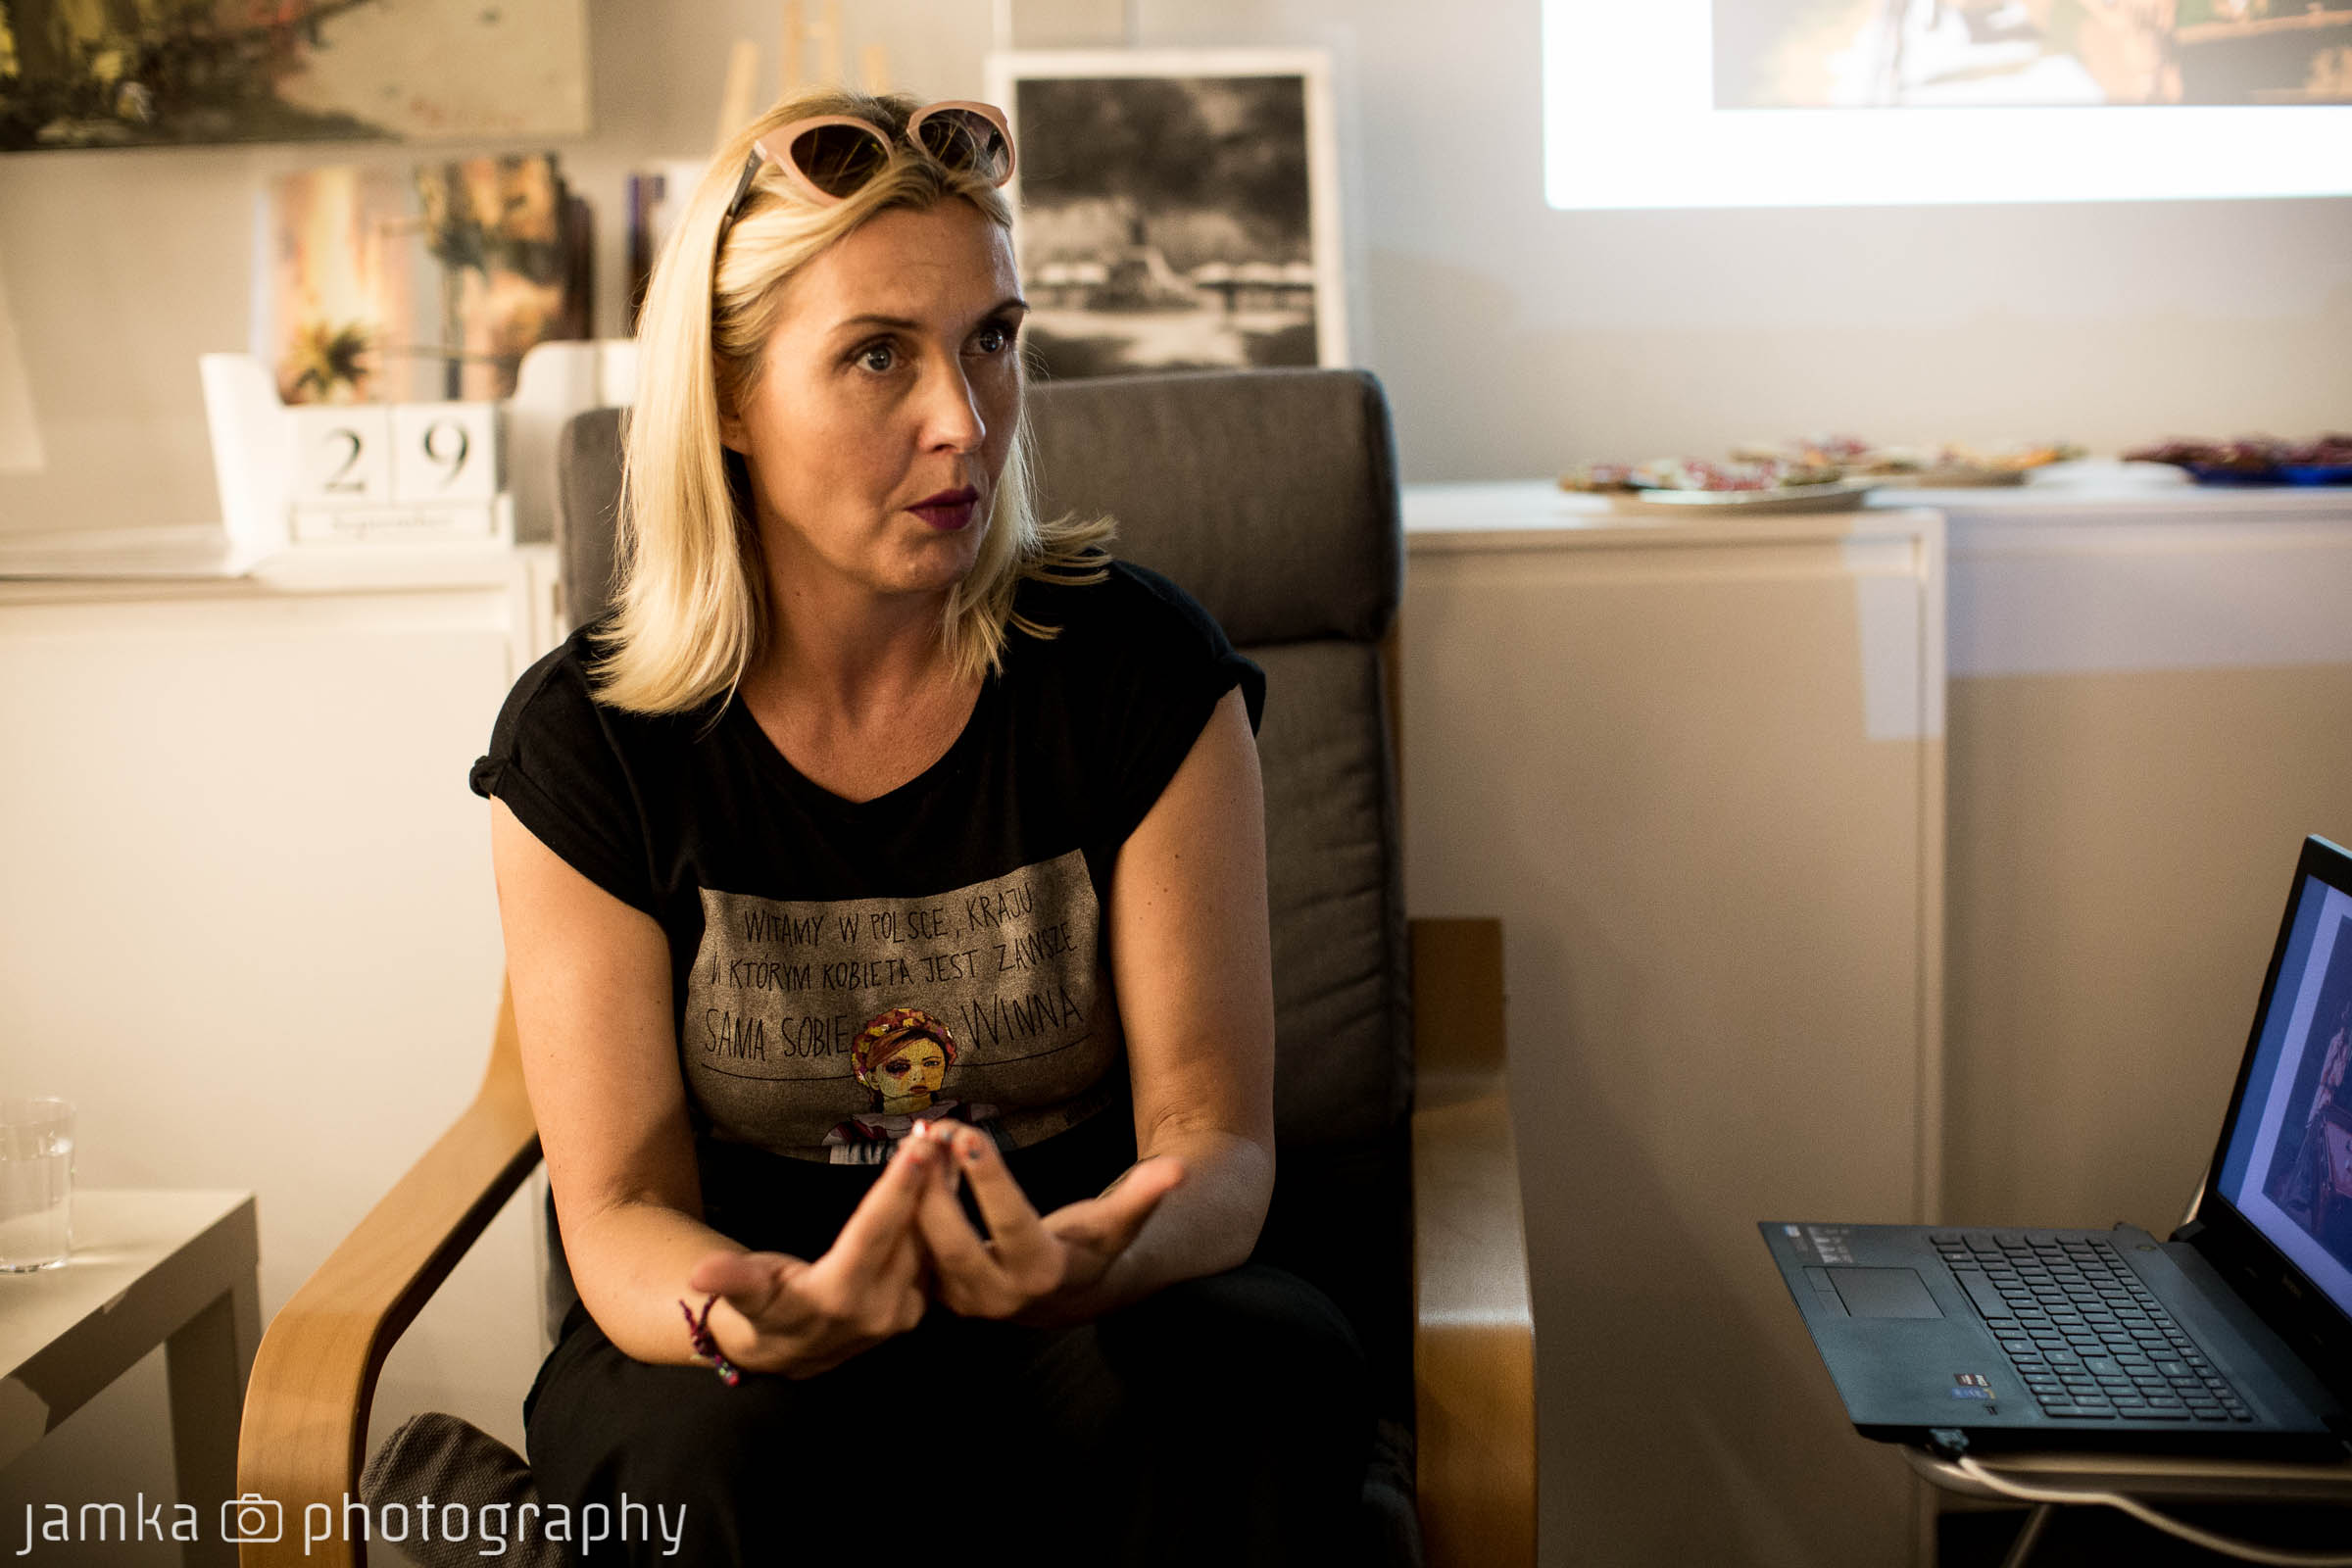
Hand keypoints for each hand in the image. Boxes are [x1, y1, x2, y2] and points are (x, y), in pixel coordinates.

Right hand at [684, 1131, 938, 1376]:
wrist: (783, 1352)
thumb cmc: (761, 1308)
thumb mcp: (745, 1293)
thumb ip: (732, 1280)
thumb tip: (701, 1273)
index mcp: (836, 1299)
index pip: (873, 1235)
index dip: (896, 1191)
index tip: (918, 1150)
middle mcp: (879, 1310)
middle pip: (912, 1235)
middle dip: (928, 1182)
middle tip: (942, 1133)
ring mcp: (903, 1312)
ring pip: (930, 1243)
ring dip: (941, 1195)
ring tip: (950, 1147)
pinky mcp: (917, 1307)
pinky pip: (934, 1254)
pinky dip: (940, 1215)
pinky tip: (947, 1178)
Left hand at [910, 1118, 1185, 1326]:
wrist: (1065, 1295)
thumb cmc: (1094, 1247)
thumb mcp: (1118, 1224)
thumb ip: (1145, 1196)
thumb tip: (1178, 1169)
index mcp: (1042, 1275)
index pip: (1010, 1224)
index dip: (989, 1181)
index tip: (967, 1135)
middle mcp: (997, 1297)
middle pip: (952, 1242)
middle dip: (934, 1187)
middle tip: (928, 1132)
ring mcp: (962, 1300)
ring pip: (923, 1246)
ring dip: (915, 1192)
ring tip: (918, 1138)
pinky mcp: (937, 1291)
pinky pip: (913, 1249)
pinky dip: (908, 1205)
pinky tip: (913, 1159)